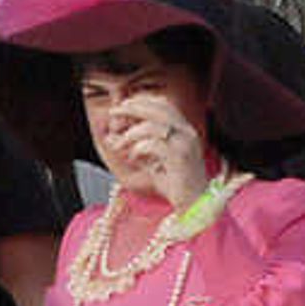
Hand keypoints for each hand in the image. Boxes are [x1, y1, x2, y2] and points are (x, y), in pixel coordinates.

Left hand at [93, 96, 212, 207]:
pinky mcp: (180, 157)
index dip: (142, 101)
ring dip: (130, 134)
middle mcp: (187, 132)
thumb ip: (134, 147)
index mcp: (184, 129)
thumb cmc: (173, 183)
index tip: (122, 106)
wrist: (194, 204)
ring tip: (120, 146)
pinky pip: (153, 145)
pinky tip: (133, 158)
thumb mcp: (150, 161)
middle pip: (157, 108)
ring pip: (152, 126)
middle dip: (132, 108)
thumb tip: (110, 136)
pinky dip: (137, 149)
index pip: (163, 104)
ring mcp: (185, 143)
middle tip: (114, 113)